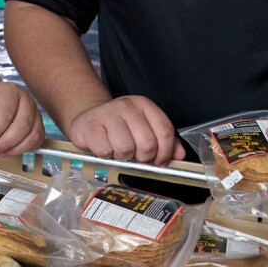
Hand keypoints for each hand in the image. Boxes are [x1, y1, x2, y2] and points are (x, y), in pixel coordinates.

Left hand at [0, 81, 44, 155]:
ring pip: (32, 135)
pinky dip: (23, 150)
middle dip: (4, 142)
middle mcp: (25, 99)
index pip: (7, 112)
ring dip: (14, 148)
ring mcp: (34, 112)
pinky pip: (36, 140)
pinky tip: (7, 150)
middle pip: (22, 125)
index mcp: (8, 91)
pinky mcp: (38, 124)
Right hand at [67, 95, 184, 165]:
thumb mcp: (142, 128)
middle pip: (147, 143)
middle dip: (143, 158)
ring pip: (126, 148)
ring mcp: (108, 114)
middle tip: (135, 156)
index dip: (165, 152)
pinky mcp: (91, 126)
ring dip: (123, 157)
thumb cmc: (119, 127)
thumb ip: (163, 140)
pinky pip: (106, 151)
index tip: (159, 162)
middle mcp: (127, 106)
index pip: (164, 130)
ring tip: (118, 151)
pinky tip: (104, 148)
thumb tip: (179, 154)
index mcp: (144, 105)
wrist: (87, 119)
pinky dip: (106, 156)